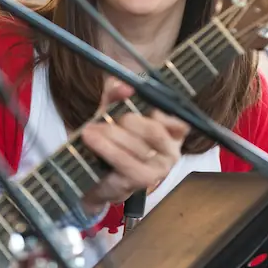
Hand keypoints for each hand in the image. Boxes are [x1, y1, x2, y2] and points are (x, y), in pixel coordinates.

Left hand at [79, 78, 188, 214]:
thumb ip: (117, 94)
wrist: (97, 177)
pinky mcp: (141, 180)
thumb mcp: (112, 112)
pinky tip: (91, 140)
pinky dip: (105, 148)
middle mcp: (172, 152)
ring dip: (109, 134)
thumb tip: (125, 86)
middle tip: (104, 118)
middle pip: (153, 129)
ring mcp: (159, 169)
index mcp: (172, 133)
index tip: (136, 104)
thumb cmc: (111, 140)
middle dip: (127, 120)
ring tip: (89, 130)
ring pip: (137, 145)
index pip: (177, 120)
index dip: (158, 111)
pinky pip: (124, 160)